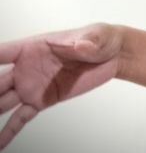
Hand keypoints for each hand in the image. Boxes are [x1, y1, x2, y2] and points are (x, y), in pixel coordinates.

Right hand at [0, 23, 122, 149]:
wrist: (113, 57)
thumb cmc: (100, 40)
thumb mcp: (97, 36)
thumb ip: (88, 41)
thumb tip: (82, 46)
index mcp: (34, 47)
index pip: (3, 52)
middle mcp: (27, 68)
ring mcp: (32, 86)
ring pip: (3, 101)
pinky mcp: (43, 101)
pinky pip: (21, 118)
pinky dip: (8, 130)